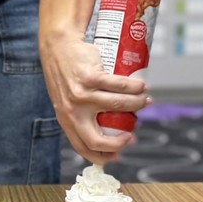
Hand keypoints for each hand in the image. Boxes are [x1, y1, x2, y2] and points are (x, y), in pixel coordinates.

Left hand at [41, 34, 147, 164]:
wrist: (58, 45)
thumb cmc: (65, 72)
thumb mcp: (65, 98)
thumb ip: (78, 113)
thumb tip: (108, 128)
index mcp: (65, 119)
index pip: (82, 147)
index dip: (102, 156)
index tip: (118, 154)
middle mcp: (72, 111)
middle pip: (97, 139)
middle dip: (119, 143)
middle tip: (132, 136)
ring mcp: (81, 95)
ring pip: (117, 106)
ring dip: (136, 105)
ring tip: (145, 101)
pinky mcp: (90, 77)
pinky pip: (119, 86)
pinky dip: (135, 87)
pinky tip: (142, 86)